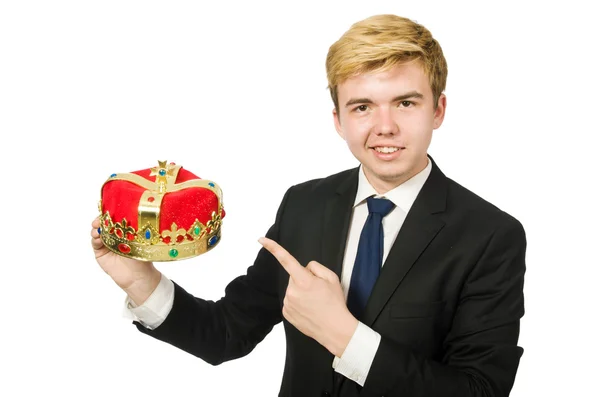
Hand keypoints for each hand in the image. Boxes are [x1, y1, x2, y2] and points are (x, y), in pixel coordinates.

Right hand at [91, 217, 160, 305]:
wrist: (137, 276)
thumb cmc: (142, 257)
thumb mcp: (139, 241)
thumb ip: (132, 230)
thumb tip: (130, 215)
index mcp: (124, 230)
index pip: (115, 218)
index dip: (109, 214)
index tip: (106, 211)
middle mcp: (115, 235)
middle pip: (104, 224)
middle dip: (100, 220)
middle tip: (99, 220)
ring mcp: (107, 243)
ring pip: (97, 232)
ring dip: (96, 229)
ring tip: (98, 229)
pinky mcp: (101, 253)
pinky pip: (95, 243)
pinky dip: (95, 239)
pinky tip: (98, 239)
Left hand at [259, 237, 357, 356]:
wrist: (335, 330)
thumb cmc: (335, 303)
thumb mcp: (332, 278)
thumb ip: (315, 267)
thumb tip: (305, 268)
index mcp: (303, 280)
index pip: (286, 260)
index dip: (273, 248)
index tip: (261, 240)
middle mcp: (292, 291)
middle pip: (294, 277)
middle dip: (304, 280)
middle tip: (318, 292)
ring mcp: (288, 303)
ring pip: (292, 290)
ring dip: (301, 293)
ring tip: (315, 303)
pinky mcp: (286, 313)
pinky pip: (290, 301)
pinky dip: (298, 303)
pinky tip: (309, 310)